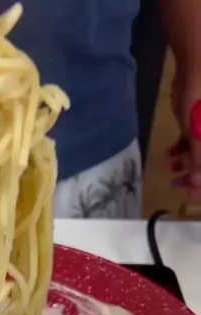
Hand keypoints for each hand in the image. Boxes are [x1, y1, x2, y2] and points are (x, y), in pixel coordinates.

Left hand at [167, 69, 200, 196]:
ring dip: (184, 164)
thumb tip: (198, 183)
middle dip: (193, 176)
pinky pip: (191, 142)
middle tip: (176, 183)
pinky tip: (168, 155)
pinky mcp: (197, 123)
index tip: (191, 193)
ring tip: (169, 167)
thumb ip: (200, 161)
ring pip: (198, 155)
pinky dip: (179, 150)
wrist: (197, 69)